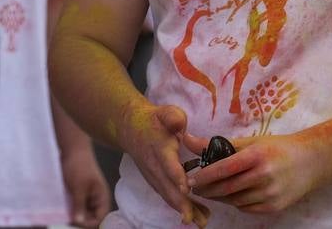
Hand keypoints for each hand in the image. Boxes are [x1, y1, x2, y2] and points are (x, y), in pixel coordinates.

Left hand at [61, 145, 111, 226]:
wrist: (72, 149)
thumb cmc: (79, 165)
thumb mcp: (79, 187)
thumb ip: (80, 205)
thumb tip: (79, 222)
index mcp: (101, 197)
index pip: (99, 218)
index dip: (89, 223)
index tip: (75, 222)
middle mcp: (95, 199)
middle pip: (90, 217)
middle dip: (80, 220)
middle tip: (67, 218)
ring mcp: (85, 197)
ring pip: (81, 213)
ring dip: (73, 215)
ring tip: (63, 214)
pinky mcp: (77, 194)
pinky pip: (74, 206)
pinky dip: (68, 209)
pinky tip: (61, 209)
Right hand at [118, 102, 209, 226]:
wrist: (131, 129)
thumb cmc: (154, 121)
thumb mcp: (164, 113)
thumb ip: (172, 117)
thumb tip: (180, 123)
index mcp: (159, 149)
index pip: (168, 164)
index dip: (176, 177)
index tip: (186, 189)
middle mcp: (155, 167)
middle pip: (168, 188)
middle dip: (181, 204)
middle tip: (194, 219)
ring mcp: (154, 177)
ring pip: (169, 196)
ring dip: (184, 210)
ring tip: (200, 222)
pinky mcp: (157, 182)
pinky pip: (169, 196)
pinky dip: (181, 207)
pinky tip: (197, 216)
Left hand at [188, 133, 319, 214]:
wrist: (311, 162)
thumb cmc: (278, 148)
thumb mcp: (252, 141)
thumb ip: (220, 144)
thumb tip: (188, 140)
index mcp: (257, 156)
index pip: (224, 169)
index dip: (204, 176)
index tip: (190, 179)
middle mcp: (263, 176)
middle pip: (226, 188)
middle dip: (207, 189)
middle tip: (194, 187)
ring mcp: (269, 194)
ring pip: (234, 200)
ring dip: (220, 197)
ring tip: (212, 189)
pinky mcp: (273, 207)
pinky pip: (246, 208)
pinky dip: (236, 202)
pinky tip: (232, 194)